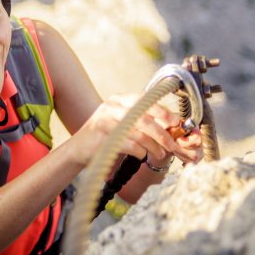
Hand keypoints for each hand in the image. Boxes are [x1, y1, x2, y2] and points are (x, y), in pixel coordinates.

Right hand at [73, 94, 189, 167]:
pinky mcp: (102, 136)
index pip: (146, 101)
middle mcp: (112, 106)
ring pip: (138, 132)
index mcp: (119, 99)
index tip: (176, 122)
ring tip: (160, 153)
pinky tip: (142, 155)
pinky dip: (139, 151)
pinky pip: (128, 144)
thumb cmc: (105, 137)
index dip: (163, 111)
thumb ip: (141, 120)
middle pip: (144, 117)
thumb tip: (170, 124)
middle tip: (172, 144)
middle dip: (161, 132)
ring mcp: (106, 120)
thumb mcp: (122, 122)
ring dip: (153, 145)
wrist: (78, 149)